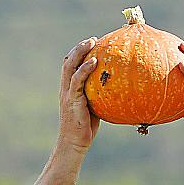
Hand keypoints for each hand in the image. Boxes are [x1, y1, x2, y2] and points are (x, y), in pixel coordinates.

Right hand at [58, 38, 100, 154]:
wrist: (74, 145)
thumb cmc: (85, 129)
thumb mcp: (93, 108)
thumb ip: (99, 97)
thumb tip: (117, 90)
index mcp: (69, 90)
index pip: (70, 66)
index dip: (78, 53)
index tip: (90, 44)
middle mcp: (66, 89)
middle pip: (68, 61)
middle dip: (79, 48)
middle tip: (93, 39)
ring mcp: (68, 95)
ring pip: (70, 67)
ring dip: (80, 52)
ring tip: (92, 42)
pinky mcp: (73, 101)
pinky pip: (78, 81)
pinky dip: (85, 69)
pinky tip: (95, 61)